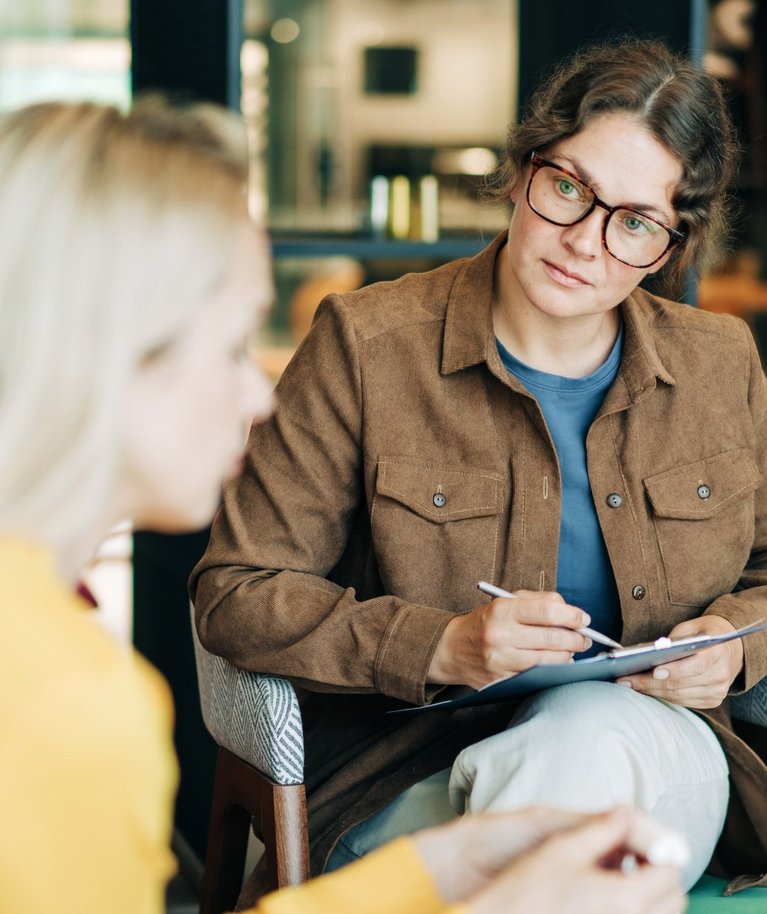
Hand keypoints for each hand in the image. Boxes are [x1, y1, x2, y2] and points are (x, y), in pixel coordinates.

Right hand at [428, 590, 590, 687]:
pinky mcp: (502, 679)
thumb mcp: (506, 601)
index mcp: (502, 610)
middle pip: (552, 637)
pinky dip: (553, 670)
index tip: (583, 619)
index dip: (572, 615)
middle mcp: (500, 634)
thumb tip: (570, 610)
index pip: (547, 611)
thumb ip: (538, 600)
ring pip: (549, 661)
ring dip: (568, 656)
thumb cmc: (484, 622)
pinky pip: (537, 676)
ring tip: (572, 650)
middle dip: (576, 638)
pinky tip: (556, 664)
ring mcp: (501, 660)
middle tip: (585, 638)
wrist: (451, 649)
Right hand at [465, 807, 686, 913]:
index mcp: (627, 899)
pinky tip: (603, 897)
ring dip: (649, 896)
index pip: (670, 872)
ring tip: (615, 876)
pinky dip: (633, 909)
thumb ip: (602, 829)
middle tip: (632, 857)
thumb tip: (626, 813)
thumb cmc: (529, 891)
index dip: (662, 851)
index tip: (645, 840)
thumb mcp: (564, 849)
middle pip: (673, 900)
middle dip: (659, 875)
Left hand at [617, 615, 743, 708]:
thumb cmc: (704, 633)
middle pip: (680, 684)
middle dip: (649, 682)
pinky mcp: (712, 701)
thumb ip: (674, 639)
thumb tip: (650, 652)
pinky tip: (645, 689)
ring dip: (651, 691)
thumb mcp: (690, 628)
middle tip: (626, 679)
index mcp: (717, 654)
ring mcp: (717, 691)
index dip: (674, 670)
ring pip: (678, 695)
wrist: (730, 649)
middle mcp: (720, 675)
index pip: (695, 666)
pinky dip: (662, 695)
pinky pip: (682, 701)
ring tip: (630, 684)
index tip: (654, 671)